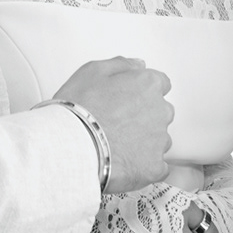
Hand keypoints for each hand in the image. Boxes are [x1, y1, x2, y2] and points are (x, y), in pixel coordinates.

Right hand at [52, 57, 173, 193]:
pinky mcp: (154, 167)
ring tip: (116, 145)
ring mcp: (159, 140)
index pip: (160, 84)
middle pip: (160, 112)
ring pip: (159, 140)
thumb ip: (121, 65)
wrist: (71, 148)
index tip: (130, 100)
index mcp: (148, 85)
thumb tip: (137, 65)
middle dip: (144, 117)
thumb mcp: (92, 71)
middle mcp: (160, 111)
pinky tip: (123, 163)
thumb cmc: (78, 110)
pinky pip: (157, 166)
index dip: (143, 92)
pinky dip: (144, 166)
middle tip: (117, 123)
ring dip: (144, 142)